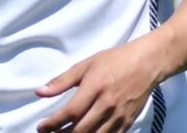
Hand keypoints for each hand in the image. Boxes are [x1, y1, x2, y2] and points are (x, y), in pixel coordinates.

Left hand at [35, 40, 159, 132]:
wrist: (147, 63)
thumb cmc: (115, 60)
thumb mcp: (86, 64)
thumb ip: (62, 81)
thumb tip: (39, 92)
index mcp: (95, 86)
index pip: (71, 112)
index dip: (53, 123)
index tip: (41, 127)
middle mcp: (107, 104)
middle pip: (81, 130)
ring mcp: (119, 116)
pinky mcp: (127, 123)